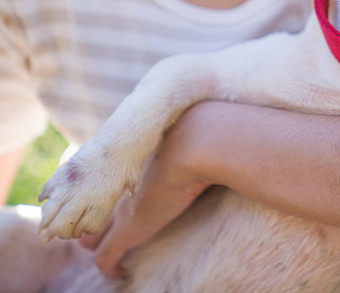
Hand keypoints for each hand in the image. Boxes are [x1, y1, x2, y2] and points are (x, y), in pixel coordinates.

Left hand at [79, 108, 212, 277]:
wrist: (197, 141)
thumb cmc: (197, 130)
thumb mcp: (184, 125)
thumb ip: (182, 127)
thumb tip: (201, 120)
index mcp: (123, 160)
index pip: (99, 182)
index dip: (103, 193)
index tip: (114, 197)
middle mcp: (114, 184)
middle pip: (85, 209)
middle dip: (90, 220)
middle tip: (101, 227)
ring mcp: (118, 207)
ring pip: (88, 236)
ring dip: (96, 244)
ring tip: (109, 248)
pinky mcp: (129, 230)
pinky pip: (105, 258)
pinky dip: (110, 267)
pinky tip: (119, 271)